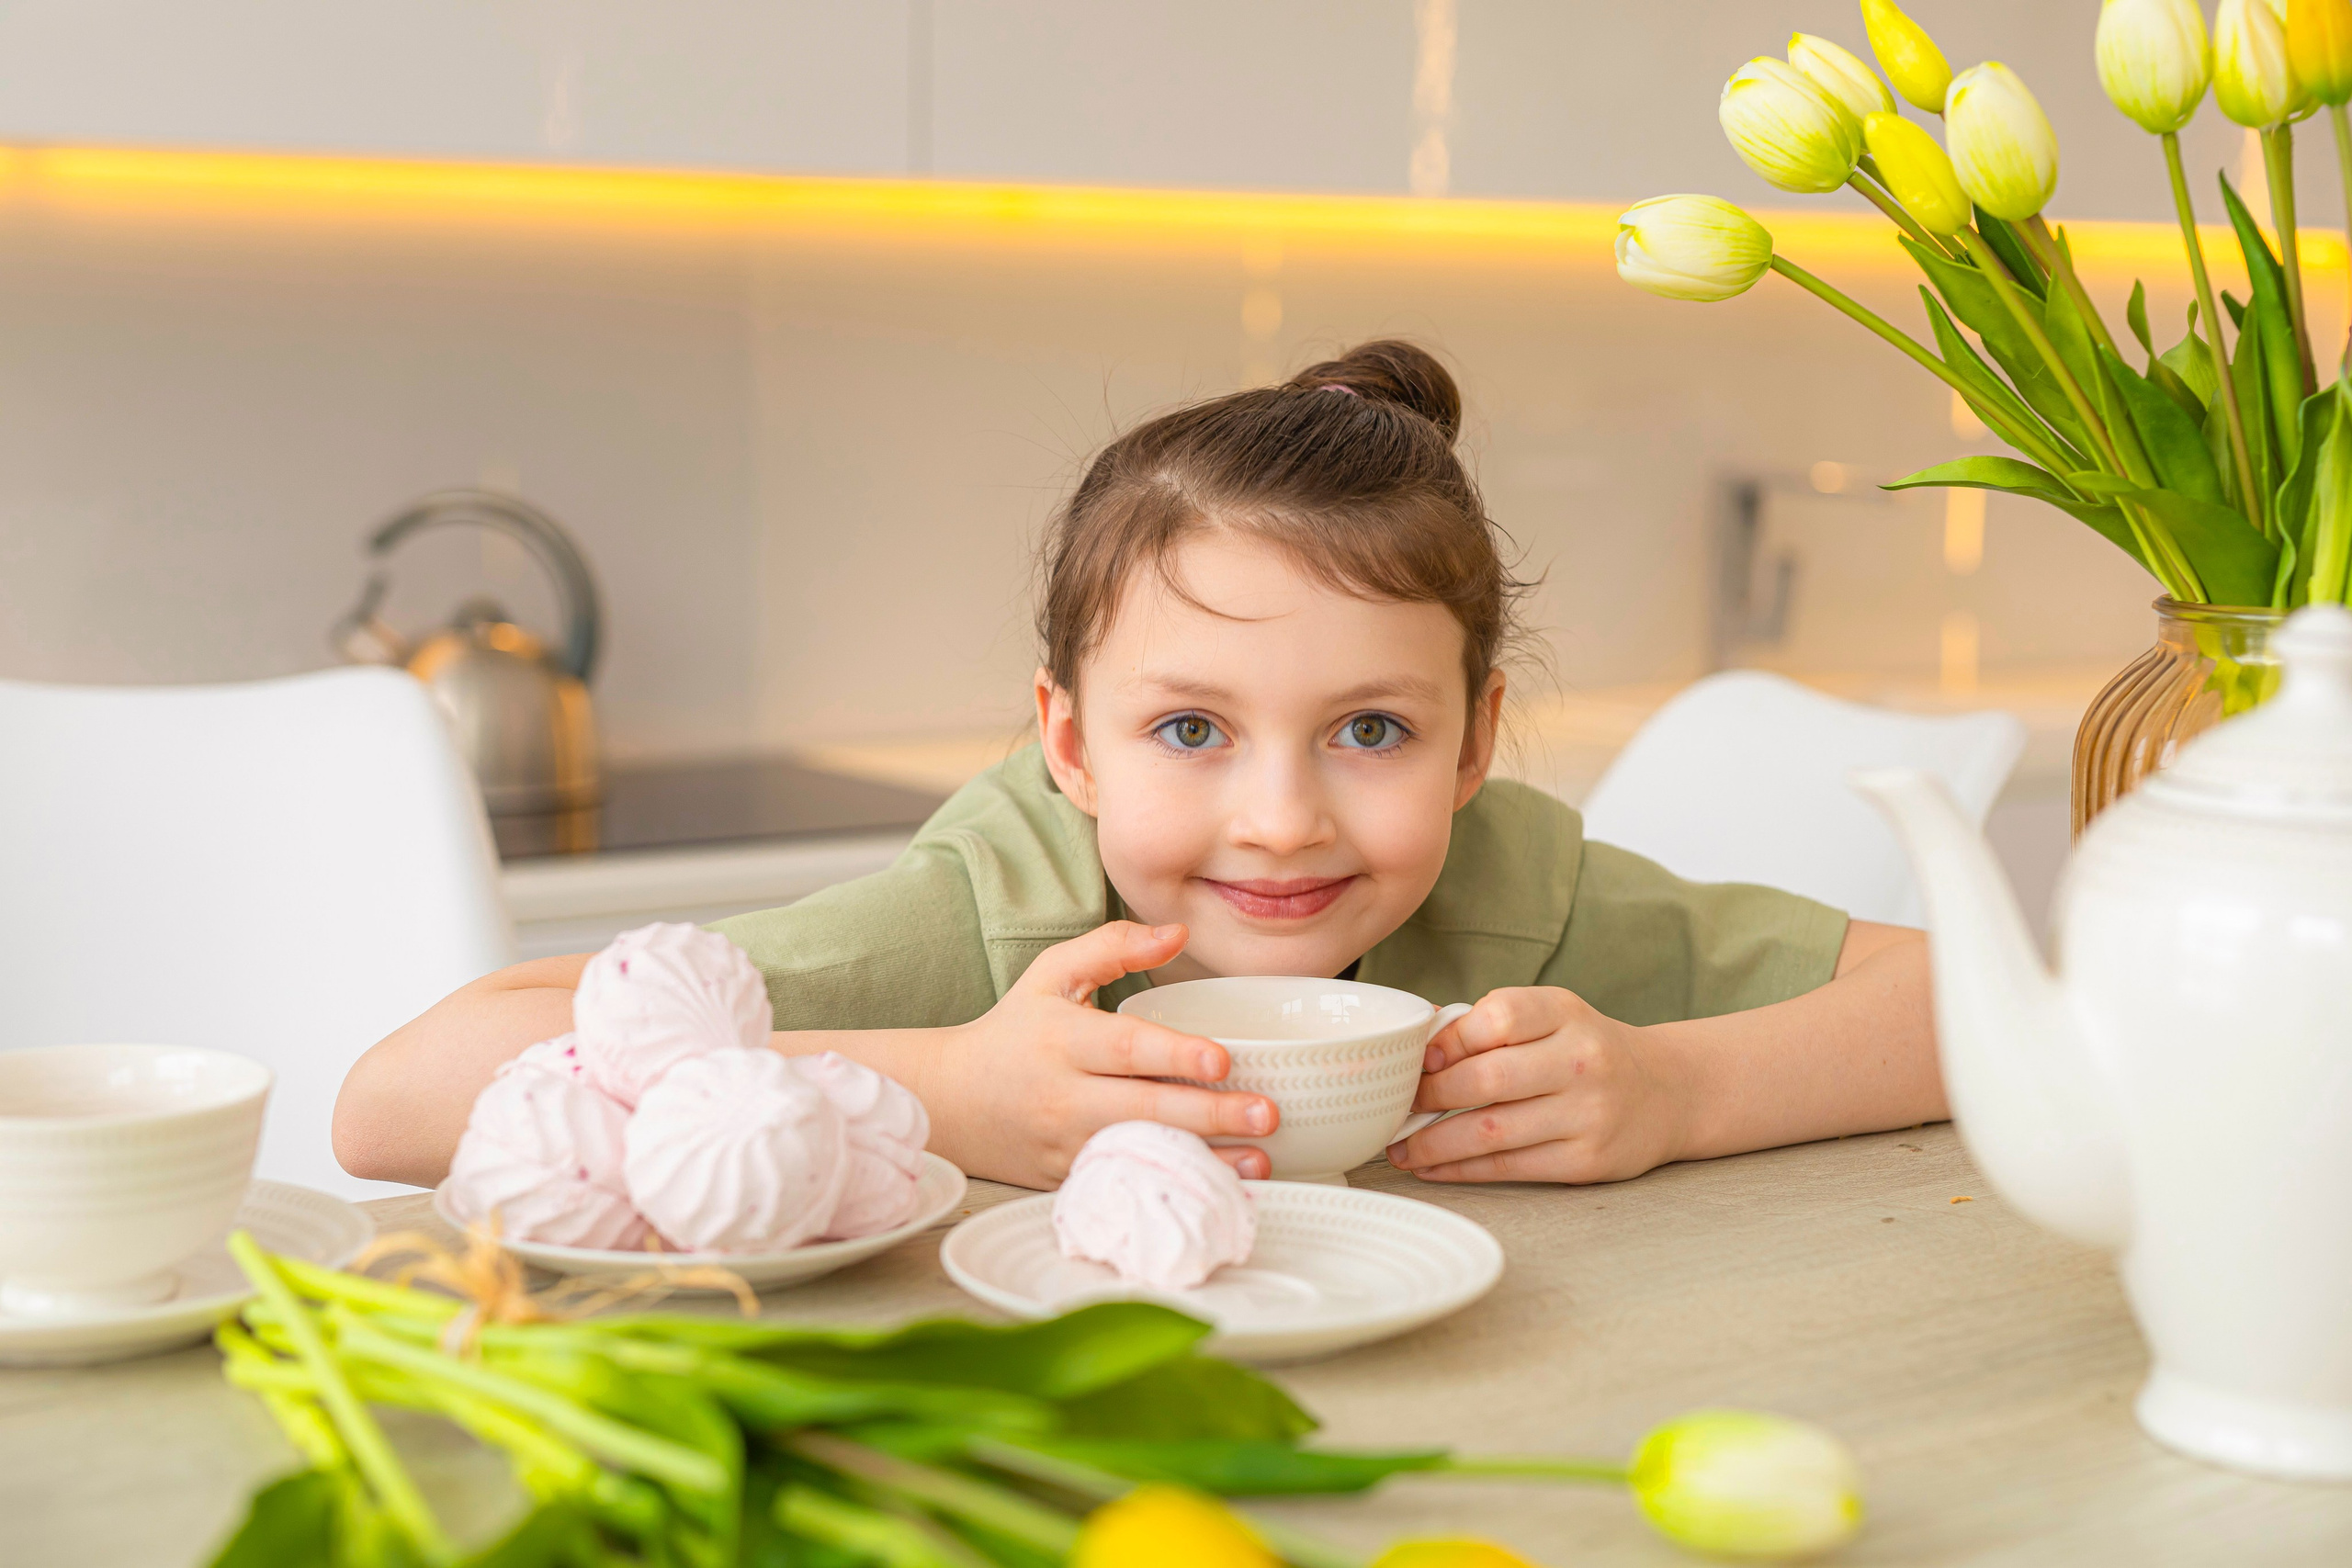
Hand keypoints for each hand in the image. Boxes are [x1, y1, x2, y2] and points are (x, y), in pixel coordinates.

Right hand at [922, 922, 1276, 1188]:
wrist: (951, 1101)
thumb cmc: (1014, 1030)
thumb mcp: (1050, 974)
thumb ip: (1113, 946)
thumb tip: (1178, 933)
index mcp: (1063, 1039)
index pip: (1124, 1048)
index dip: (1174, 1054)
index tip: (1222, 1061)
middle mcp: (1064, 1096)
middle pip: (1143, 1107)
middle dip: (1208, 1114)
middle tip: (1266, 1114)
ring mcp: (1067, 1144)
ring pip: (1141, 1153)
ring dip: (1204, 1160)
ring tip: (1260, 1159)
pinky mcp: (1070, 1178)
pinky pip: (1127, 1182)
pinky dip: (1171, 1185)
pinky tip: (1218, 1187)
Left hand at [1384, 986, 1689, 1183]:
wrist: (1665, 1093)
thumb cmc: (1585, 1050)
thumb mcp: (1551, 1017)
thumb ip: (1491, 1022)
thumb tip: (1415, 1040)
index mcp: (1566, 1012)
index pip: (1500, 1017)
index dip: (1449, 1039)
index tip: (1414, 1060)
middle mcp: (1583, 1059)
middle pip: (1488, 1079)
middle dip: (1429, 1097)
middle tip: (1393, 1107)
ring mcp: (1588, 1113)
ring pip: (1492, 1131)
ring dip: (1433, 1144)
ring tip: (1399, 1149)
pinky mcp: (1587, 1159)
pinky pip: (1509, 1166)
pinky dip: (1461, 1170)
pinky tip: (1432, 1167)